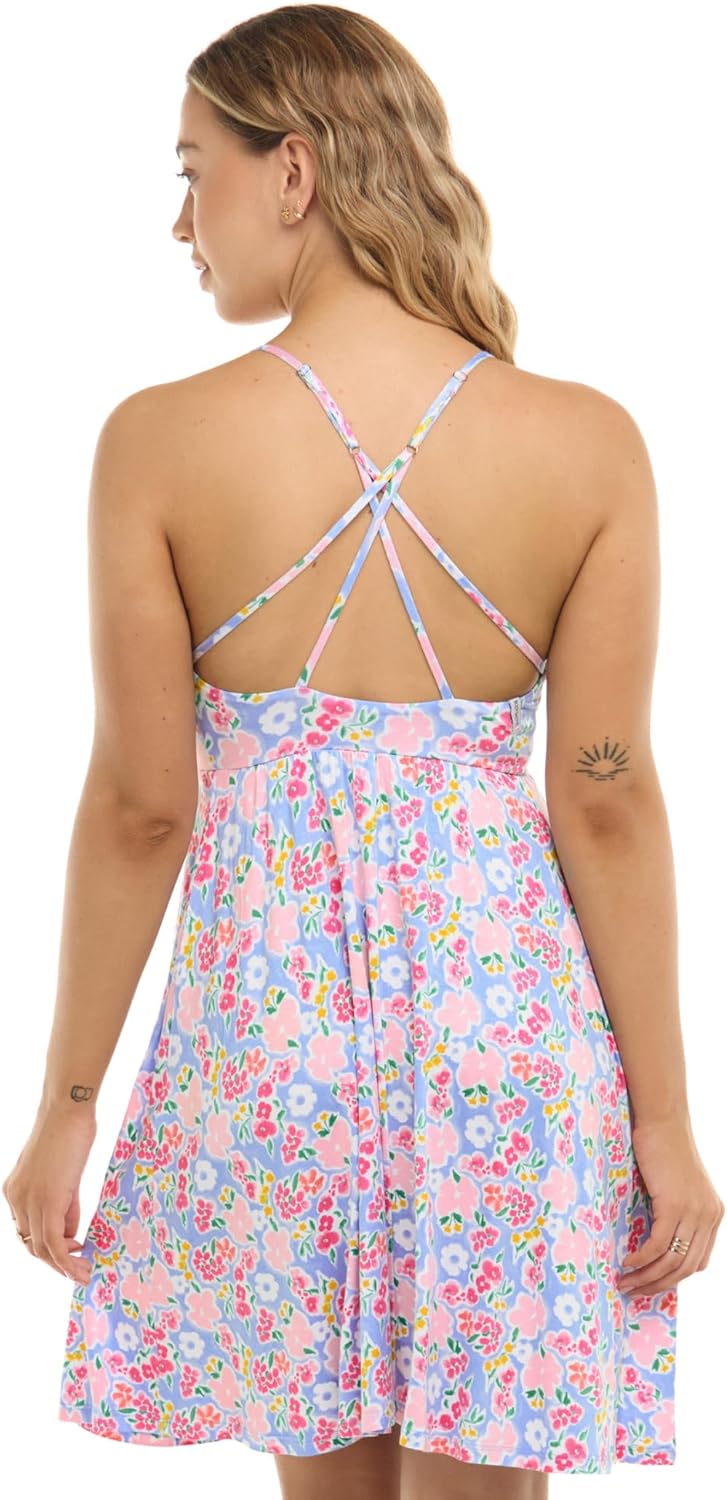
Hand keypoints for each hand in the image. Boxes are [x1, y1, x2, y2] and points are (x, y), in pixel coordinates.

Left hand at [2, 1102, 96, 1282]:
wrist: (67, 1110)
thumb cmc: (69, 1132)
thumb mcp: (62, 1174)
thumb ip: (63, 1203)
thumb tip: (71, 1232)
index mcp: (15, 1190)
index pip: (27, 1230)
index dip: (48, 1246)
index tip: (72, 1248)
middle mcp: (15, 1199)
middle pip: (31, 1244)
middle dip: (56, 1260)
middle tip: (79, 1267)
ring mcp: (29, 1202)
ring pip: (41, 1249)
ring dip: (63, 1265)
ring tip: (83, 1271)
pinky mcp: (47, 1202)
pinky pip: (54, 1243)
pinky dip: (67, 1260)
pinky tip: (81, 1264)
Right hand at [617, 1116, 723, 1297]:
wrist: (662, 1121)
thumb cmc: (662, 1149)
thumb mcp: (677, 1187)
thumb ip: (676, 1213)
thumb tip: (655, 1243)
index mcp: (713, 1214)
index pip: (698, 1262)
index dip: (673, 1279)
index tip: (650, 1284)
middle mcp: (709, 1217)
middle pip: (684, 1268)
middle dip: (657, 1285)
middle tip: (632, 1291)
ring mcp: (694, 1213)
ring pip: (671, 1261)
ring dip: (646, 1277)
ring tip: (624, 1282)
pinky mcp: (674, 1206)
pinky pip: (658, 1246)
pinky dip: (641, 1259)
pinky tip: (625, 1262)